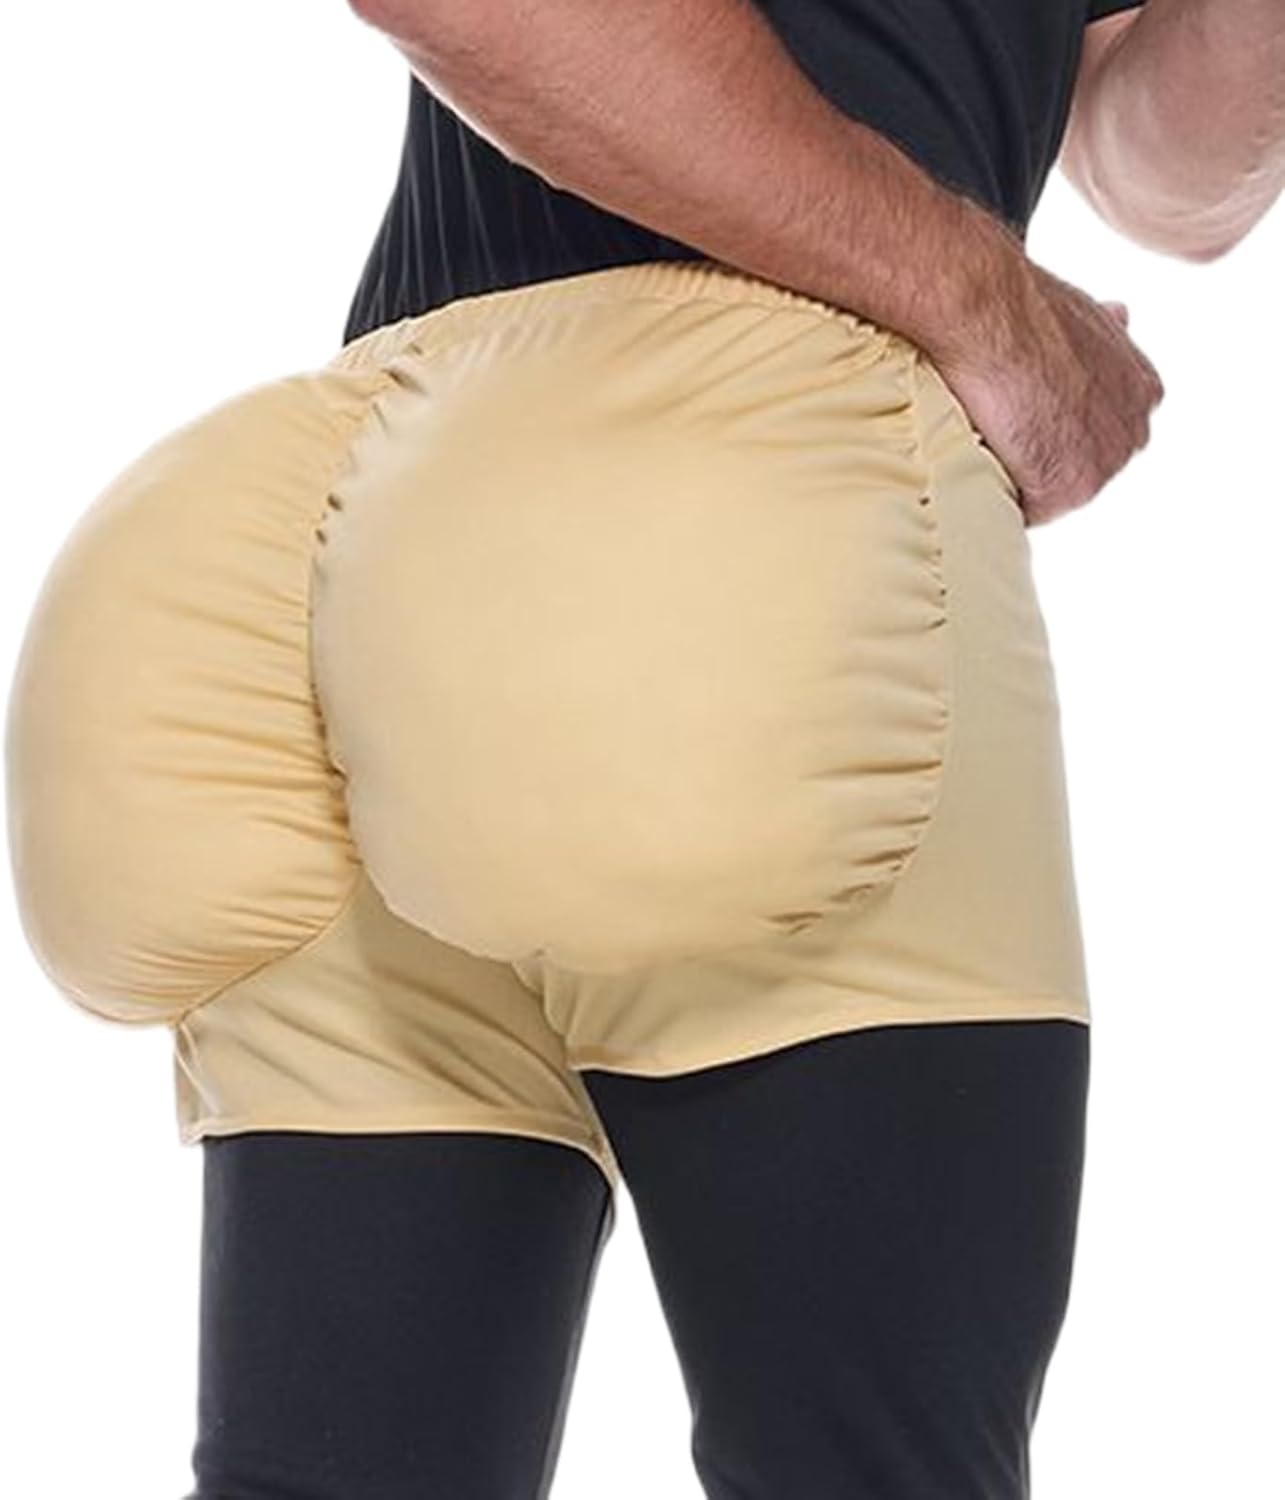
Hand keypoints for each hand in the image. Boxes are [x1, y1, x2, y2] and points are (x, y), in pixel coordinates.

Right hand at [928, 251, 1164, 525]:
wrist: (992, 318)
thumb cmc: (1024, 311)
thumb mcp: (1085, 315)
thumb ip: (1106, 335)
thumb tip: (1122, 316)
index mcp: (1140, 389)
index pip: (1097, 431)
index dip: (1057, 428)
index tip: (1025, 416)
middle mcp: (1133, 430)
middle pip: (1080, 466)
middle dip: (1043, 455)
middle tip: (1001, 431)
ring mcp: (1103, 464)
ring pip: (1052, 490)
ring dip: (1021, 476)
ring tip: (987, 442)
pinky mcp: (1067, 487)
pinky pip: (1026, 511)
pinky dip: (999, 494)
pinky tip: (978, 463)